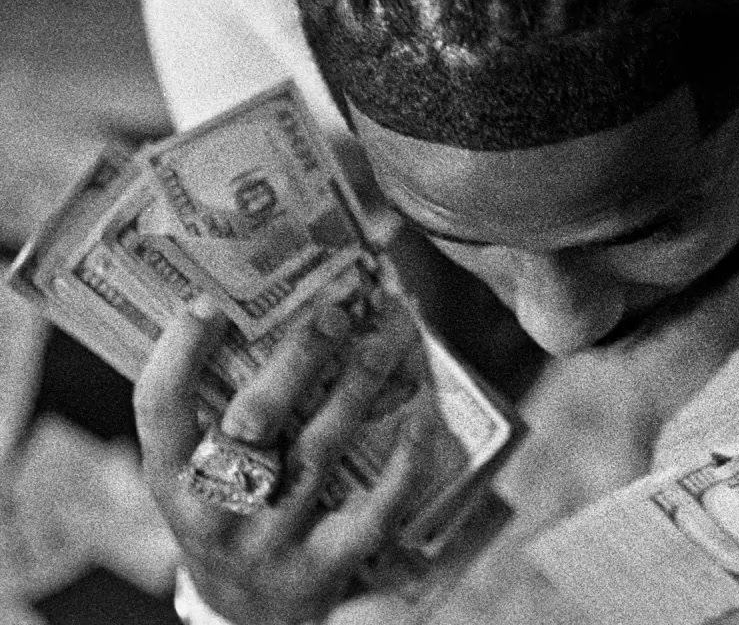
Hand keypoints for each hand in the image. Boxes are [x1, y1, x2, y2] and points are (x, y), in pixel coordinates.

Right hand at [134, 294, 422, 624]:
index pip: (160, 410)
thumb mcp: (196, 474)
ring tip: (384, 340)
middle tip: (334, 313)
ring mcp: (271, 542)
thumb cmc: (228, 513)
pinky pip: (373, 508)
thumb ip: (212, 409)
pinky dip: (402, 459)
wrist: (250, 612)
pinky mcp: (325, 564)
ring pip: (319, 451)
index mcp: (171, 481)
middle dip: (295, 362)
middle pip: (253, 424)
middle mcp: (215, 514)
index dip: (180, 355)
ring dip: (357, 388)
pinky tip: (421, 414)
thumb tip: (256, 311)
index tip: (209, 303)